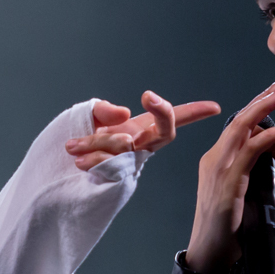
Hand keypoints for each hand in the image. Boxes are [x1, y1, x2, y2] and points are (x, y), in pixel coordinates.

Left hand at [63, 91, 221, 170]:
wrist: (59, 170)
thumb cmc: (78, 139)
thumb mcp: (89, 116)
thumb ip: (104, 110)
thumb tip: (123, 113)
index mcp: (139, 128)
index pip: (172, 118)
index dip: (194, 112)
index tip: (215, 107)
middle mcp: (140, 146)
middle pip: (166, 132)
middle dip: (163, 112)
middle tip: (148, 95)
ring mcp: (130, 163)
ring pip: (125, 145)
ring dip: (97, 141)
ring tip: (72, 145)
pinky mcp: (117, 178)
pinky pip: (111, 165)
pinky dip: (93, 159)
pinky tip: (79, 159)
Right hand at [184, 74, 274, 272]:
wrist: (210, 258)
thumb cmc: (230, 234)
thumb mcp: (259, 208)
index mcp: (218, 161)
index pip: (240, 126)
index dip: (260, 105)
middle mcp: (215, 159)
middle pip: (241, 118)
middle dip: (265, 96)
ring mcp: (219, 169)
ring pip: (243, 127)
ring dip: (267, 106)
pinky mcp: (227, 182)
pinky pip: (251, 151)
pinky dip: (271, 138)